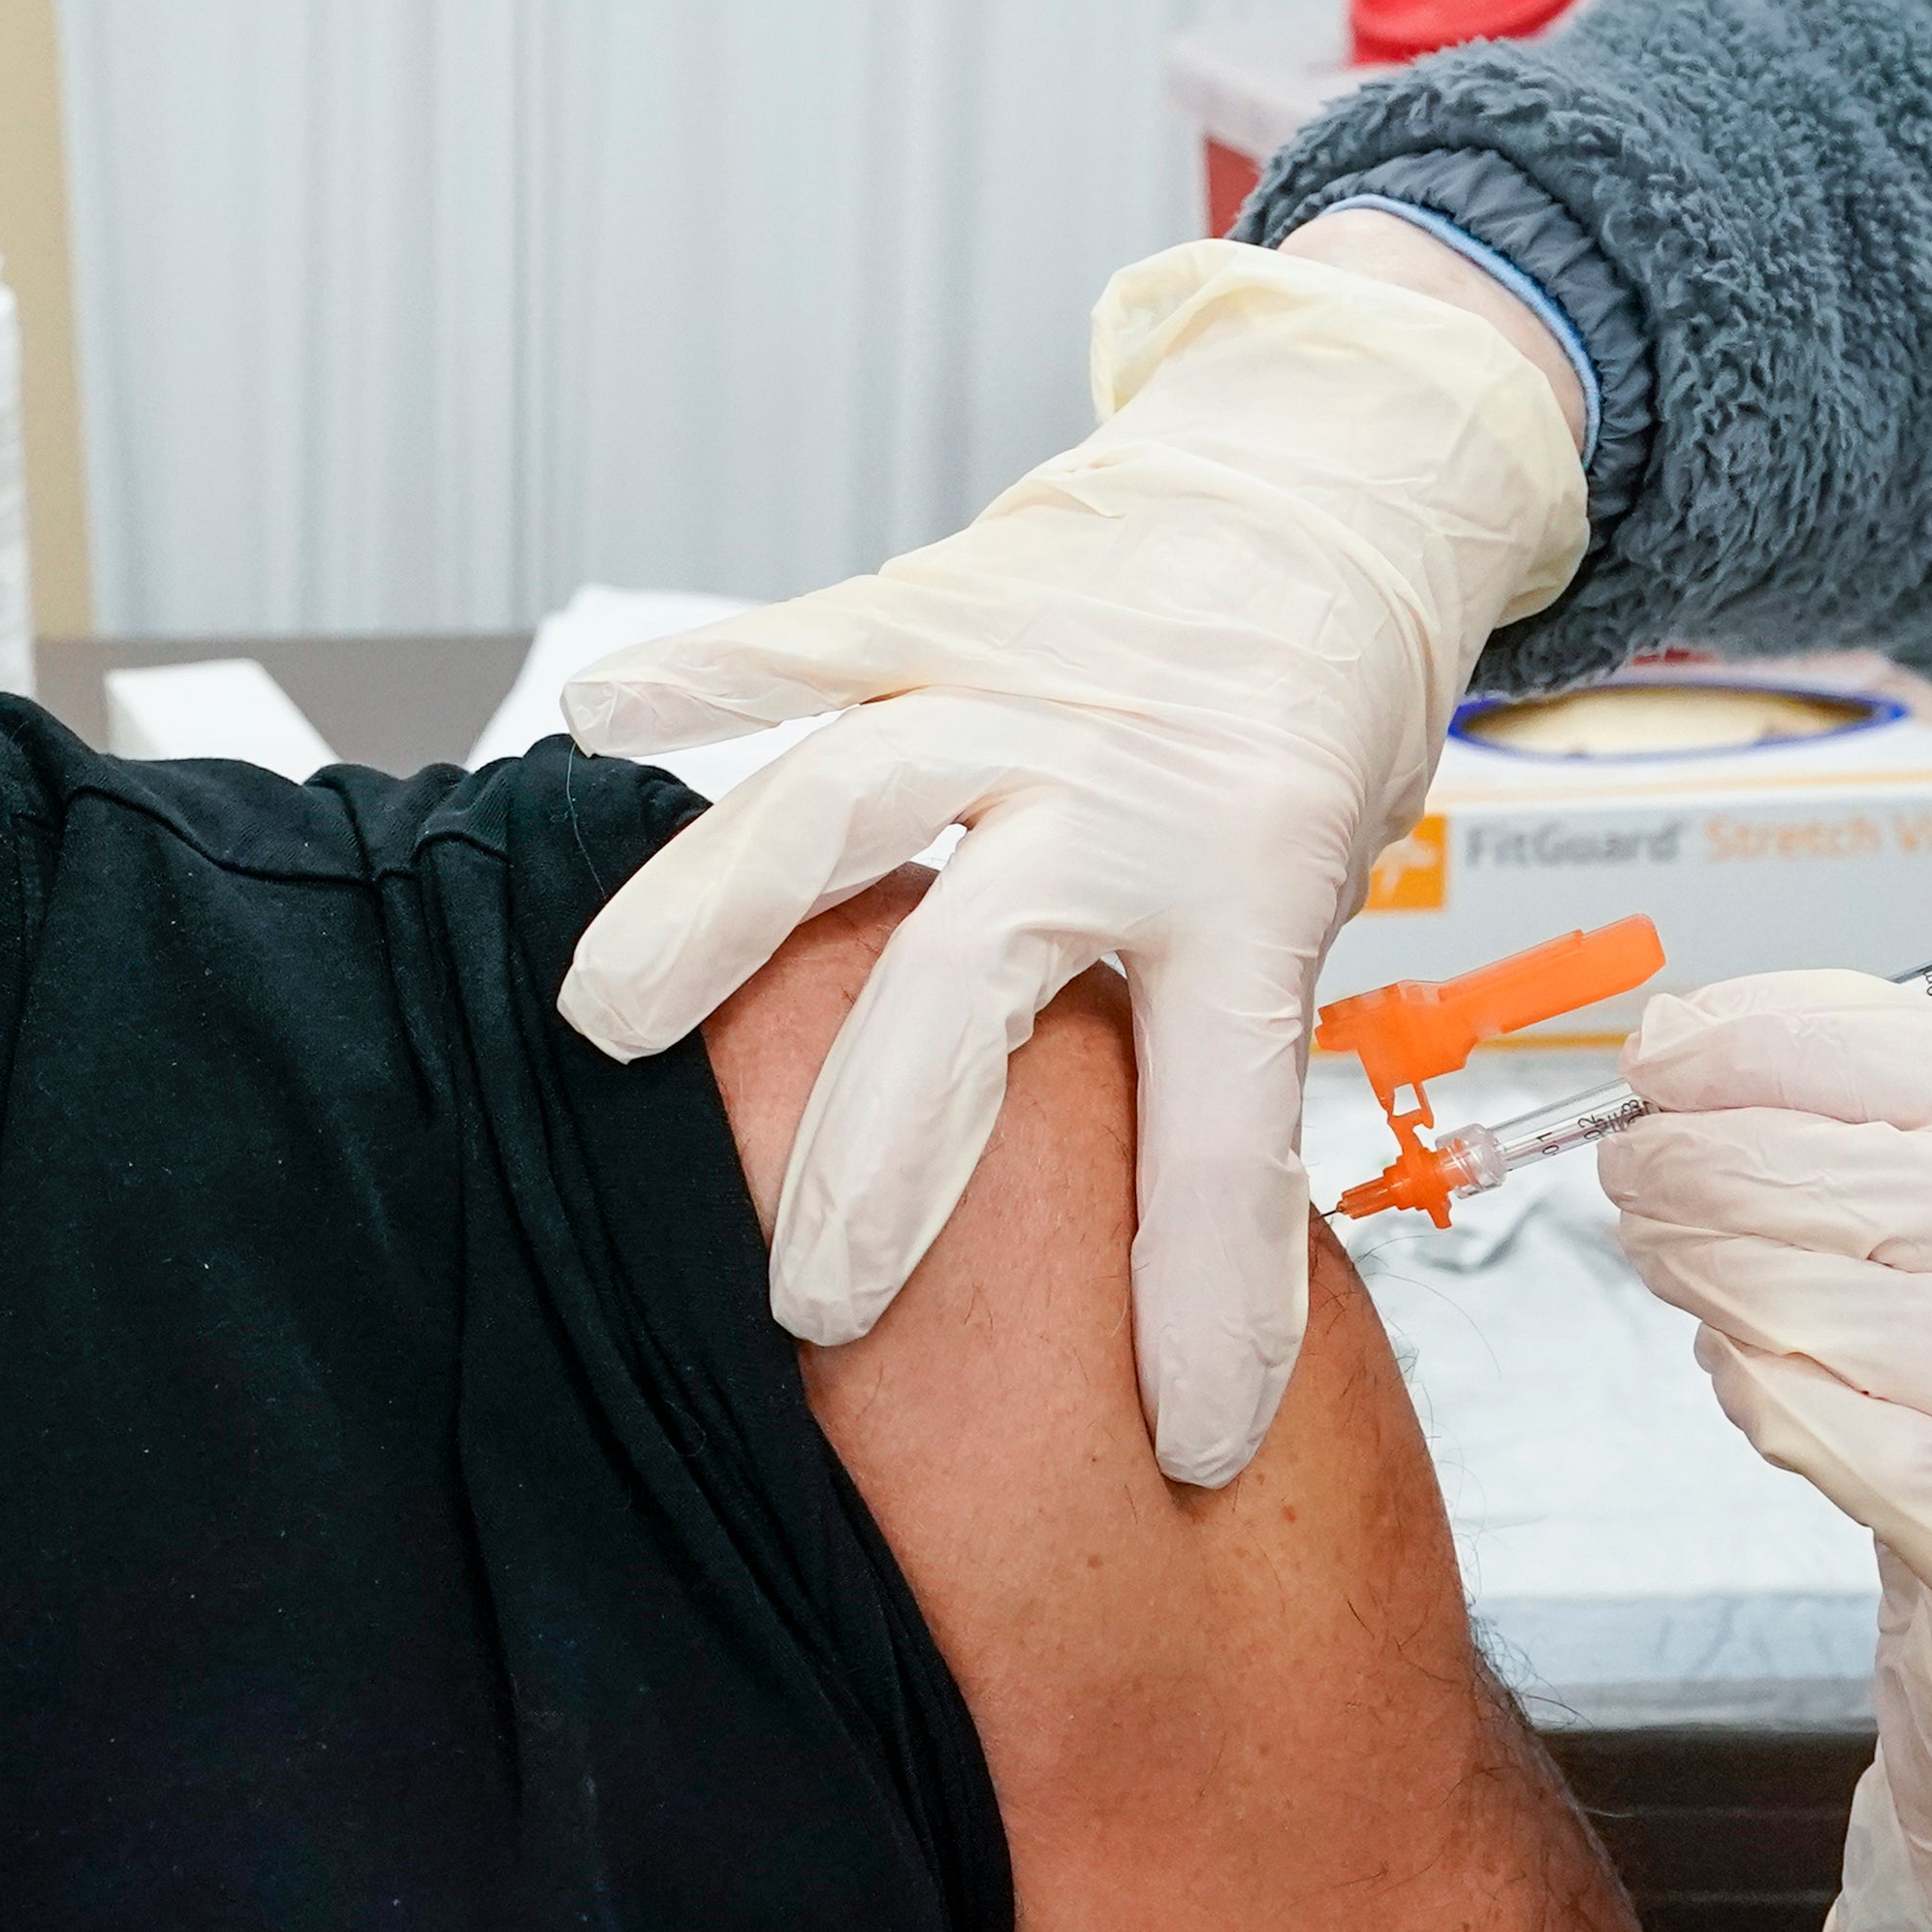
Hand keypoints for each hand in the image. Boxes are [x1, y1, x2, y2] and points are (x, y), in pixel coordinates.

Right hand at [553, 241, 1580, 1480]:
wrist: (1332, 489)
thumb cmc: (1310, 723)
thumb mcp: (1306, 894)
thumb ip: (1188, 1030)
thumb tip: (1098, 1253)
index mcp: (1255, 885)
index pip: (1232, 1129)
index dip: (1208, 1296)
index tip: (1182, 1442)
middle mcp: (1131, 792)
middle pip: (979, 986)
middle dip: (882, 1158)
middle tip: (811, 1303)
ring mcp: (1025, 690)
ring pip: (850, 804)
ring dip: (719, 921)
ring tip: (611, 1027)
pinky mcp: (945, 600)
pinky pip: (812, 642)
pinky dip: (703, 676)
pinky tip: (599, 720)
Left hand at [1605, 971, 1931, 1931]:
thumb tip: (1741, 1063)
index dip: (1813, 1044)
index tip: (1687, 1037)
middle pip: (1927, 1193)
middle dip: (1739, 1152)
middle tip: (1635, 1145)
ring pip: (1876, 1312)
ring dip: (1724, 1261)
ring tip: (1660, 1240)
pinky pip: (1855, 1442)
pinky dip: (1762, 1386)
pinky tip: (1733, 1365)